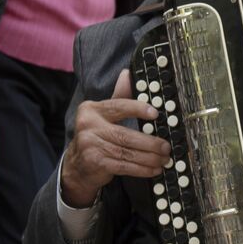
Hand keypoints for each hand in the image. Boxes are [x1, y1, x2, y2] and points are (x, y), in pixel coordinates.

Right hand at [61, 69, 170, 207]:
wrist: (76, 165)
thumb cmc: (96, 136)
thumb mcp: (103, 115)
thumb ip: (118, 97)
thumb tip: (128, 74)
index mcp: (91, 110)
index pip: (118, 106)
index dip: (137, 109)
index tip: (155, 113)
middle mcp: (88, 126)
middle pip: (125, 135)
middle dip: (150, 142)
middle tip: (166, 146)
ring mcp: (90, 146)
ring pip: (127, 152)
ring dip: (149, 158)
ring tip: (163, 159)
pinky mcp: (95, 163)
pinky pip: (124, 166)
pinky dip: (142, 169)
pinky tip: (153, 169)